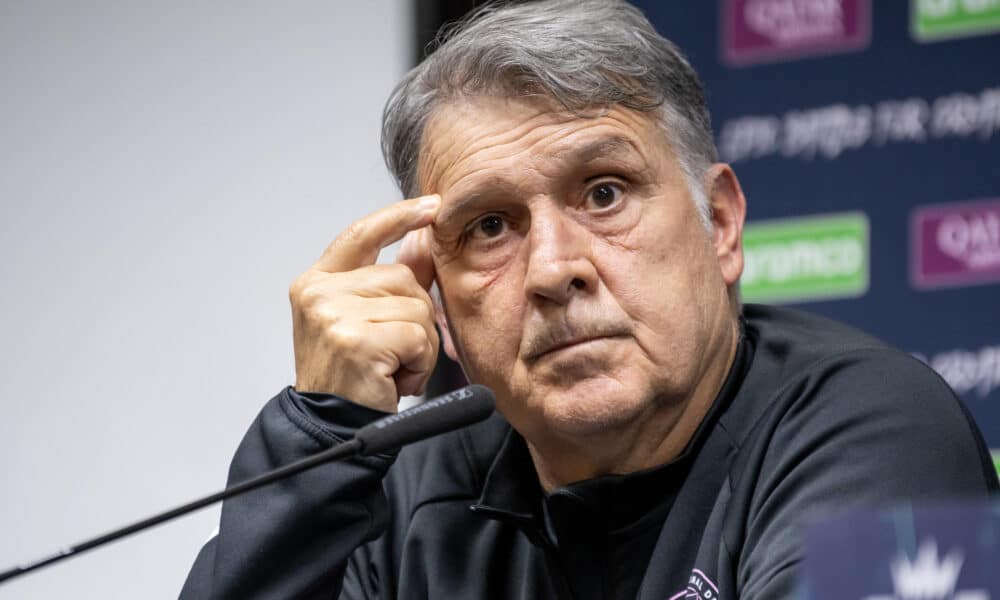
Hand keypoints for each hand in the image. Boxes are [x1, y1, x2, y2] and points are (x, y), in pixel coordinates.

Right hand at [289, 195, 439, 412]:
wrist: (333, 428)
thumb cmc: (352, 378)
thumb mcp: (367, 321)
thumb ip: (394, 280)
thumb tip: (425, 238)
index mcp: (316, 282)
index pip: (361, 234)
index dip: (399, 217)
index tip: (431, 206)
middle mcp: (318, 293)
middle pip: (403, 277)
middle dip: (415, 316)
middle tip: (394, 353)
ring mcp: (333, 315)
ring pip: (416, 306)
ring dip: (419, 343)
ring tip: (392, 368)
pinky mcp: (355, 340)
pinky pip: (418, 335)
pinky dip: (419, 362)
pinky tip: (395, 379)